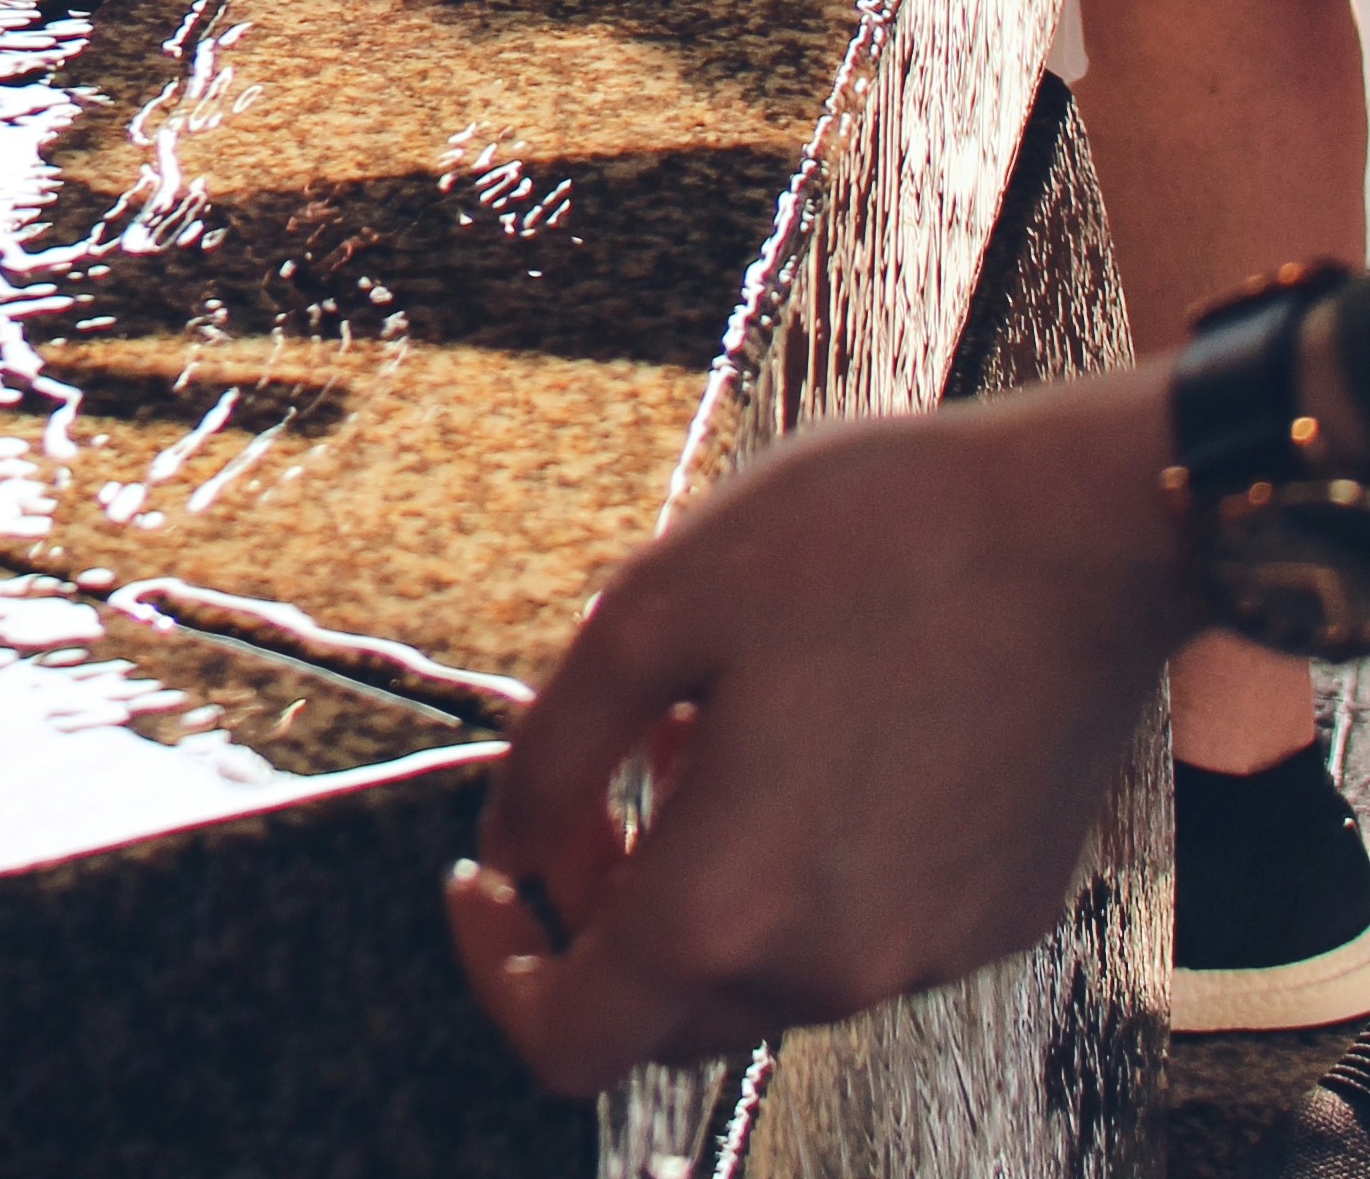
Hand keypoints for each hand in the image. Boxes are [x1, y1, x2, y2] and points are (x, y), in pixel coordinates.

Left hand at [447, 365, 1190, 1089]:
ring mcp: (928, 951)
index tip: (485, 882)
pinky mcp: (996, 915)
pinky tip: (810, 736)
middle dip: (601, 906)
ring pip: (763, 965)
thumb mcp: (654, 603)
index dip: (500, 969)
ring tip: (708, 722)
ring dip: (702, 876)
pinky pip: (860, 927)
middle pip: (663, 1005)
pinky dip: (802, 866)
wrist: (1084, 532)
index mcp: (731, 902)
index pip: (571, 1036)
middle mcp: (833, 964)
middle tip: (596, 776)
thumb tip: (507, 845)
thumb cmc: (870, 541)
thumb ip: (554, 747)